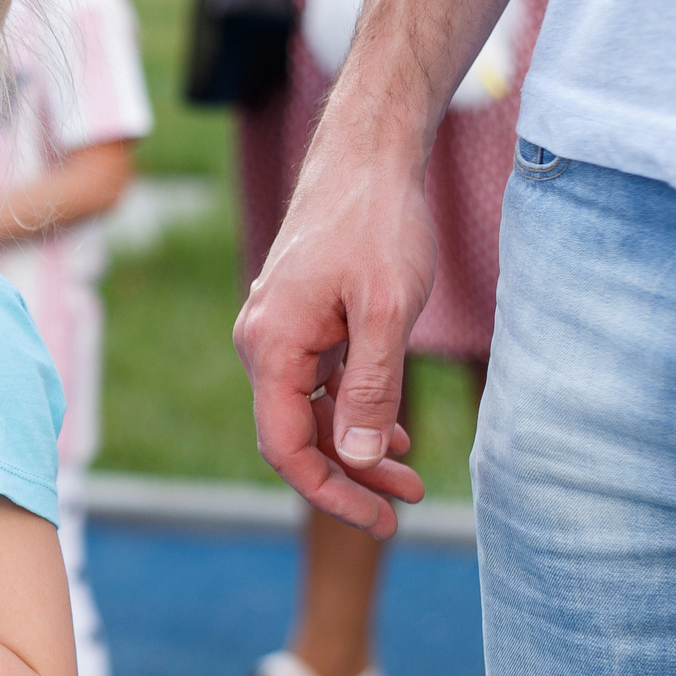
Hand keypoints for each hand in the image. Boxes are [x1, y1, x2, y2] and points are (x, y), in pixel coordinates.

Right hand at [232, 131, 433, 535]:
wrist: (367, 157)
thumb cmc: (377, 224)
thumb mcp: (388, 310)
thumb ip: (370, 385)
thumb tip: (356, 456)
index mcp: (272, 345)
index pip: (286, 446)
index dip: (330, 491)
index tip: (379, 518)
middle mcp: (264, 343)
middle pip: (296, 435)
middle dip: (349, 477)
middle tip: (405, 509)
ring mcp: (281, 331)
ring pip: (310, 411)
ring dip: (355, 447)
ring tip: (411, 478)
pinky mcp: (302, 319)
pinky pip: (318, 382)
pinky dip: (352, 410)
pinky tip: (392, 429)